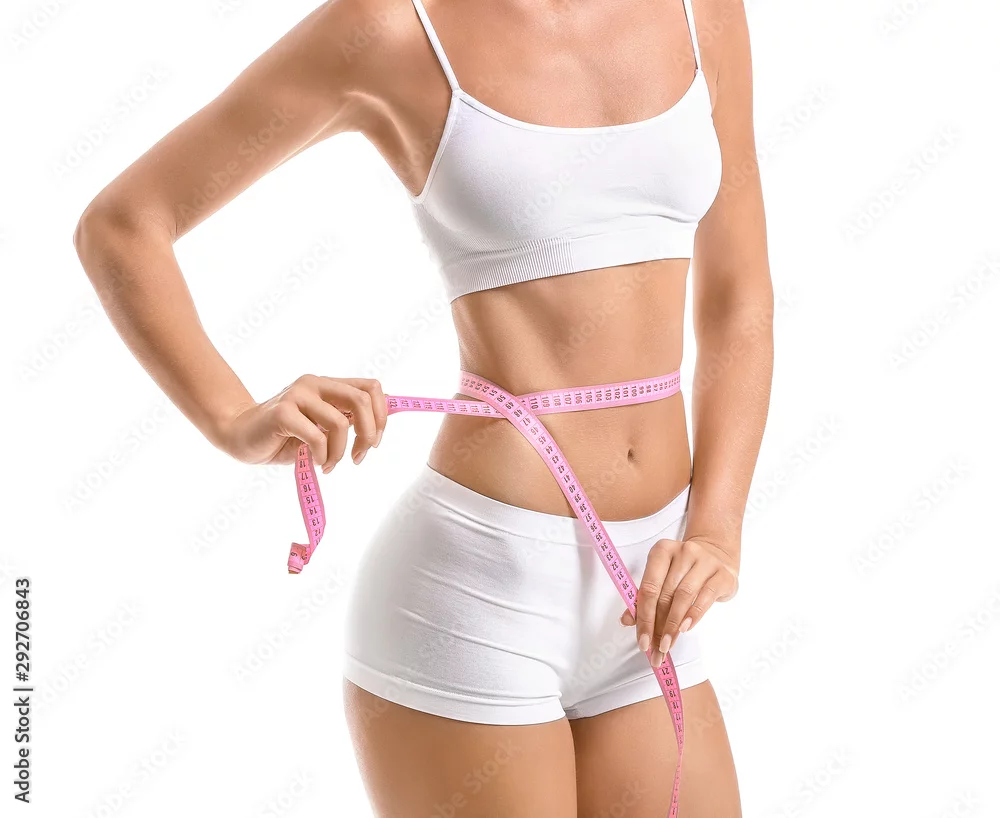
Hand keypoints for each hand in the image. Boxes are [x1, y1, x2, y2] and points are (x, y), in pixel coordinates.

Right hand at [218, 375, 386, 470]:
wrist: (239, 436)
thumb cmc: (283, 437)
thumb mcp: (321, 429)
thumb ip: (344, 422)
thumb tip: (377, 429)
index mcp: (327, 385)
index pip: (370, 388)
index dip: (381, 415)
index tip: (374, 442)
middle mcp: (314, 384)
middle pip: (361, 400)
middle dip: (368, 434)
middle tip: (359, 456)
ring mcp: (297, 395)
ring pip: (339, 423)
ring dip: (340, 452)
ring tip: (329, 465)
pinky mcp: (282, 412)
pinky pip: (317, 437)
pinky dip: (322, 456)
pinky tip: (316, 463)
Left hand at [620, 536, 738, 667]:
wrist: (718, 558)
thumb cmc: (685, 573)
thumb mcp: (663, 579)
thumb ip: (644, 599)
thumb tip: (626, 621)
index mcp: (662, 551)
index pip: (648, 587)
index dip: (643, 617)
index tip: (642, 640)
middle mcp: (683, 552)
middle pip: (665, 594)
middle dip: (658, 626)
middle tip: (655, 649)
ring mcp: (705, 561)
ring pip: (684, 596)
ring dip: (673, 625)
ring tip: (668, 644)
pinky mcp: (722, 574)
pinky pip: (705, 597)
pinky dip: (693, 615)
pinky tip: (685, 629)